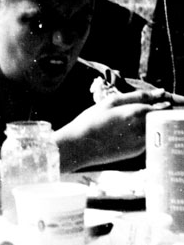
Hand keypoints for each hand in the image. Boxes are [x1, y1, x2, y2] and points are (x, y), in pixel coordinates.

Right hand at [57, 89, 175, 169]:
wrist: (78, 147)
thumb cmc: (91, 120)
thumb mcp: (111, 102)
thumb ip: (139, 96)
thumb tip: (161, 92)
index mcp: (137, 112)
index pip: (164, 106)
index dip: (166, 102)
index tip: (165, 100)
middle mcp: (143, 128)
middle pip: (163, 119)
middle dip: (161, 113)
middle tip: (146, 112)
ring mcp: (141, 142)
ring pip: (156, 129)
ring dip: (153, 124)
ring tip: (132, 122)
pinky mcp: (136, 151)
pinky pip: (148, 139)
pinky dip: (144, 133)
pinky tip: (127, 132)